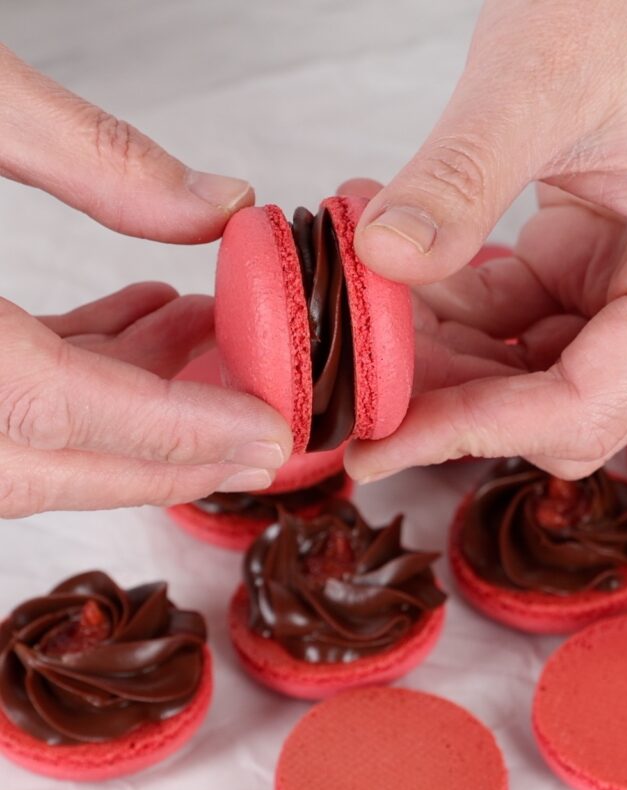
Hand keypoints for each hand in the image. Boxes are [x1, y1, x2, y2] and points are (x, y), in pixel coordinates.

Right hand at [0, 43, 290, 515]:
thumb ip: (92, 156)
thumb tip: (218, 202)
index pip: (61, 408)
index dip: (178, 431)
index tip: (269, 435)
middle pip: (46, 462)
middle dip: (169, 456)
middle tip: (262, 429)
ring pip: (19, 448)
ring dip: (127, 413)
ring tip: (208, 343)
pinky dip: (69, 379)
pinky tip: (133, 327)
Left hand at [344, 0, 626, 480]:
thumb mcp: (544, 76)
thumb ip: (462, 178)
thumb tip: (382, 261)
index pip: (585, 406)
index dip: (473, 434)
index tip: (377, 446)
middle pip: (555, 405)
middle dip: (451, 400)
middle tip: (356, 381)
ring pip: (528, 370)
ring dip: (443, 357)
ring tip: (366, 313)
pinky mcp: (596, 259)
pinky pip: (515, 317)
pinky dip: (454, 310)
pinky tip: (396, 273)